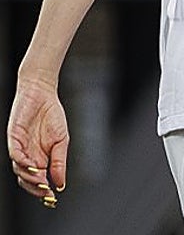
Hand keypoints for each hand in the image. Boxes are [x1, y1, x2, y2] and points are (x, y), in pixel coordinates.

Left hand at [8, 78, 67, 207]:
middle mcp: (28, 156)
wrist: (42, 93)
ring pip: (19, 170)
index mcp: (40, 158)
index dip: (44, 190)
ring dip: (29, 178)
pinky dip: (23, 163)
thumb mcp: (62, 140)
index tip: (53, 198)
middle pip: (26, 179)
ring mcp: (19, 148)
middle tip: (46, 194)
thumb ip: (60, 161)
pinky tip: (33, 167)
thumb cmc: (52, 115)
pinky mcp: (13, 138)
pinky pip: (15, 154)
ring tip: (41, 181)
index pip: (38, 180)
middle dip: (35, 189)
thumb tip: (61, 182)